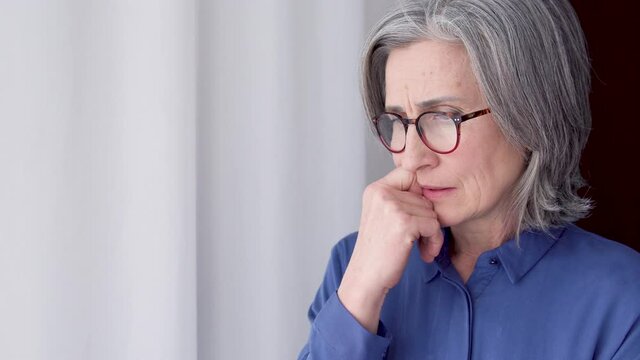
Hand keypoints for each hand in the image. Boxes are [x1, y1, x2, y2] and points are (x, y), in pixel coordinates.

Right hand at [337, 167, 443, 332]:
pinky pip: (434, 225)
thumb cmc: (378, 251)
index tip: (418, 213)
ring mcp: (392, 207)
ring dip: (431, 233)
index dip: (419, 192)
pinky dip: (434, 242)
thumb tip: (431, 186)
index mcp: (375, 189)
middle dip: (427, 218)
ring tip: (419, 248)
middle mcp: (381, 193)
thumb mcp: (382, 216)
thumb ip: (400, 199)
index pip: (409, 173)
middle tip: (418, 239)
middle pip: (424, 195)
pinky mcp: (404, 223)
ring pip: (432, 211)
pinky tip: (424, 253)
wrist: (366, 277)